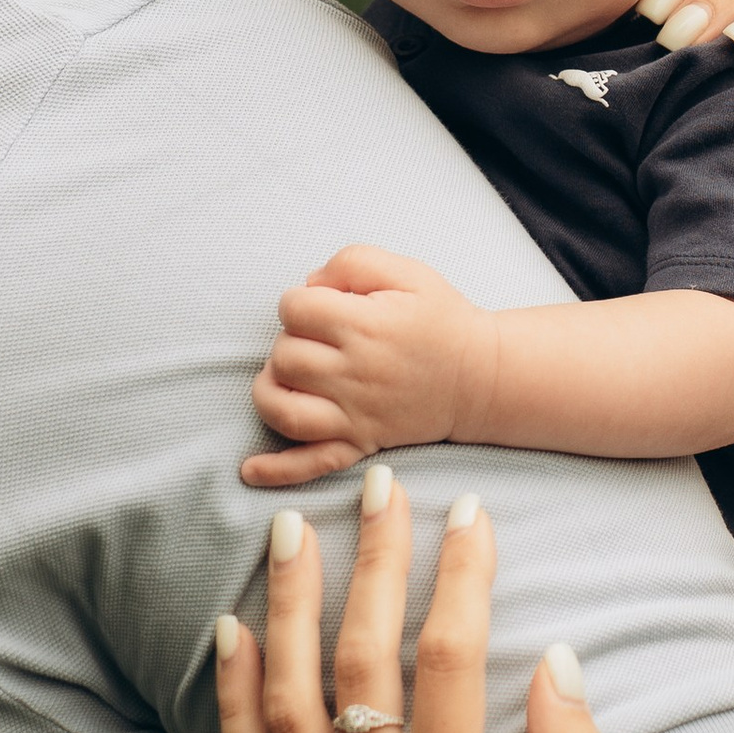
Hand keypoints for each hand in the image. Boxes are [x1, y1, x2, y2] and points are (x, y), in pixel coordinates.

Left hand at [214, 472, 636, 732]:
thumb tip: (557, 661)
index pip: (445, 659)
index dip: (459, 574)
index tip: (471, 510)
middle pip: (358, 658)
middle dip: (370, 560)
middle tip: (379, 486)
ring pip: (285, 700)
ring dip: (288, 607)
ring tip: (290, 532)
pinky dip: (235, 694)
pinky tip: (234, 634)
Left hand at [244, 245, 500, 485]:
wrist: (483, 377)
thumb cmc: (442, 320)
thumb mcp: (407, 272)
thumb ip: (352, 262)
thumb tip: (308, 285)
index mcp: (366, 325)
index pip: (294, 308)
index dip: (301, 301)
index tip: (324, 307)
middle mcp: (356, 373)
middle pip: (284, 355)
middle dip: (292, 340)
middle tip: (321, 340)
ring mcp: (355, 415)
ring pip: (283, 408)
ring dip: (273, 389)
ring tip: (290, 377)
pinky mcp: (359, 444)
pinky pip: (311, 463)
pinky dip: (277, 470)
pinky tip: (250, 469)